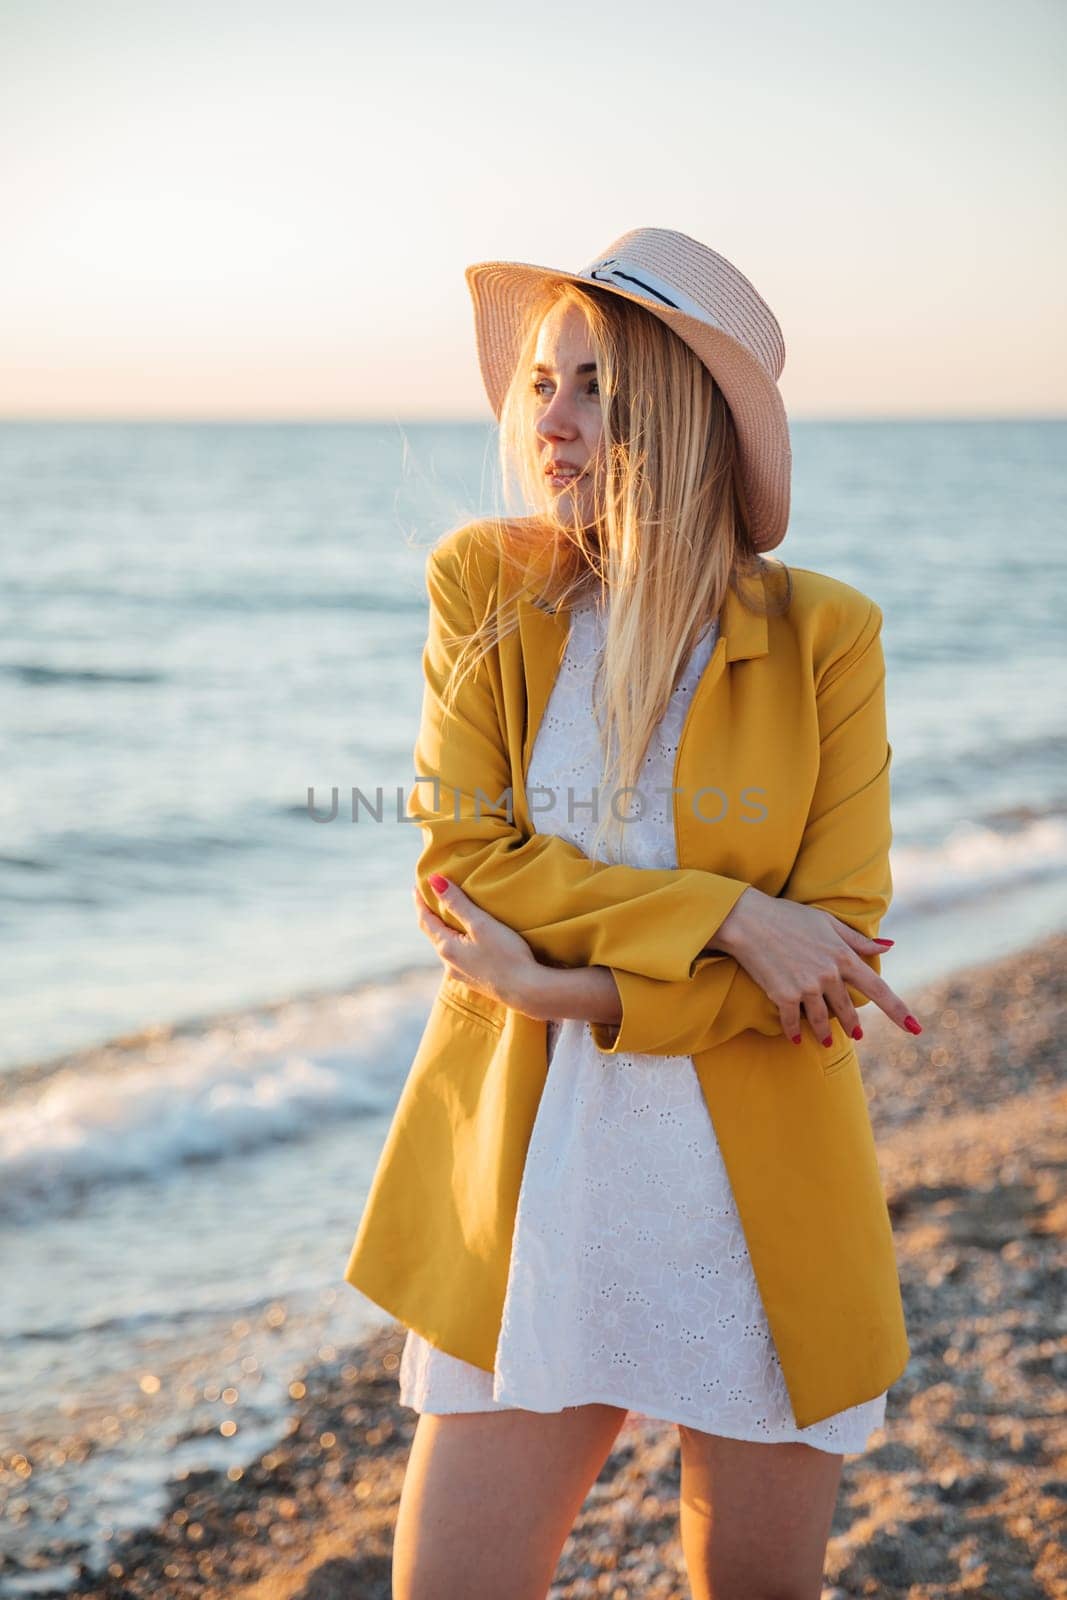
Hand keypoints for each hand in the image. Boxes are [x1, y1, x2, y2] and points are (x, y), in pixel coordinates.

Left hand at [413, 875, 542, 1009]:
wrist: (527, 991)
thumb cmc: (506, 955)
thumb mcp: (481, 924)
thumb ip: (457, 903)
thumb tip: (434, 881)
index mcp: (447, 948)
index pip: (426, 921)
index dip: (421, 903)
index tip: (416, 887)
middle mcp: (449, 964)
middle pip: (434, 935)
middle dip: (431, 916)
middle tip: (430, 899)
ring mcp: (462, 975)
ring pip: (447, 947)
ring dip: (445, 931)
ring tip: (448, 917)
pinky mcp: (476, 981)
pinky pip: (459, 957)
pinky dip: (457, 942)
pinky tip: (467, 942)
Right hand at [714, 888, 921, 1044]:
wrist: (749, 920)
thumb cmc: (788, 916)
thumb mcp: (826, 922)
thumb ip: (857, 940)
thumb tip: (888, 947)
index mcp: (843, 957)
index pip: (879, 990)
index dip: (899, 1011)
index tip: (916, 1028)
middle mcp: (829, 975)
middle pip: (848, 1010)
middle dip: (853, 1024)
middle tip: (857, 1034)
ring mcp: (807, 988)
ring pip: (824, 1019)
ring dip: (826, 1033)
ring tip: (827, 1041)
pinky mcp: (784, 996)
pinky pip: (794, 1022)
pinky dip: (794, 1031)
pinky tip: (796, 1038)